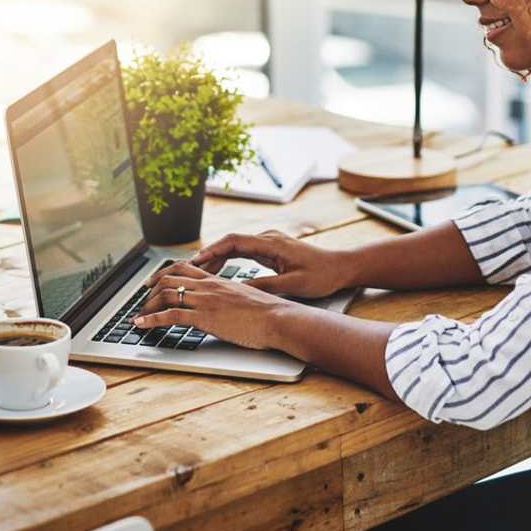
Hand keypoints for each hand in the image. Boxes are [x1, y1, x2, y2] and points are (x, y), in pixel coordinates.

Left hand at [135, 261, 292, 349]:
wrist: (278, 319)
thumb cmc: (268, 313)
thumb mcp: (244, 299)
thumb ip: (230, 298)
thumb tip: (226, 305)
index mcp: (218, 280)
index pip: (184, 268)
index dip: (164, 274)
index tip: (153, 283)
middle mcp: (208, 286)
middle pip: (169, 278)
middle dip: (150, 290)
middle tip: (141, 300)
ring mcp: (205, 301)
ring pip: (166, 295)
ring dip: (147, 306)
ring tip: (139, 315)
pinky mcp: (204, 317)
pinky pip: (170, 316)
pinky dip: (151, 320)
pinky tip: (141, 324)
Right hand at [190, 230, 356, 298]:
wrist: (342, 267)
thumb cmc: (322, 275)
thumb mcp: (293, 284)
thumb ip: (265, 286)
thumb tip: (239, 291)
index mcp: (272, 243)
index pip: (233, 241)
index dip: (211, 250)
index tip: (195, 261)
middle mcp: (268, 238)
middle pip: (230, 242)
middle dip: (208, 255)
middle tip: (188, 269)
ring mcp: (269, 243)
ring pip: (235, 247)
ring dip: (217, 258)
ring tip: (197, 272)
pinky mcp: (272, 250)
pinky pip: (244, 252)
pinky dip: (229, 260)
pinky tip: (218, 272)